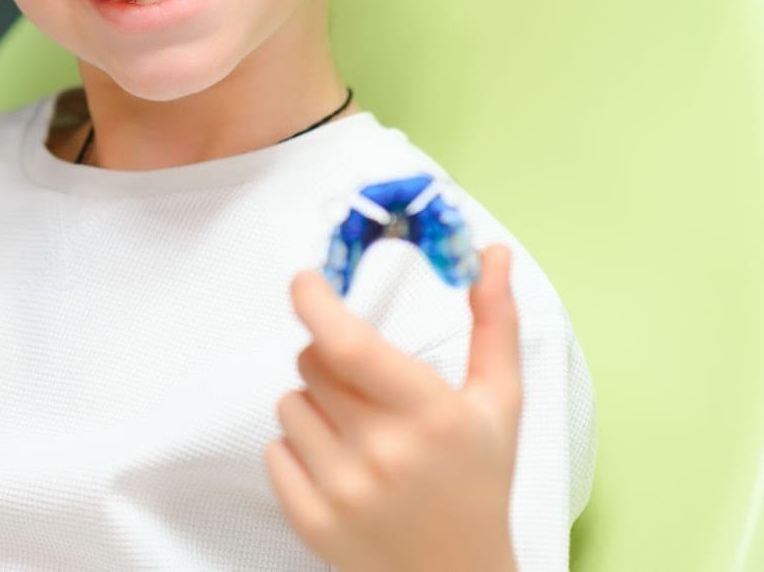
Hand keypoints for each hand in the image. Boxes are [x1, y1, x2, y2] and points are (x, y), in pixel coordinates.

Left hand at [264, 244, 521, 571]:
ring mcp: (344, 491)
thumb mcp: (500, 403)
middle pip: (312, 362)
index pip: (348, 344)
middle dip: (331, 360)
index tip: (305, 281)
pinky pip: (274, 449)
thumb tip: (491, 253)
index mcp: (432, 415)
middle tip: (366, 388)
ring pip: (289, 403)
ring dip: (315, 407)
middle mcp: (384, 453)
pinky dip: (298, 451)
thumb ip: (494, 323)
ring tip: (361, 437)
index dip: (315, 303)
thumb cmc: (480, 483)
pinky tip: (341, 469)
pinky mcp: (311, 520)